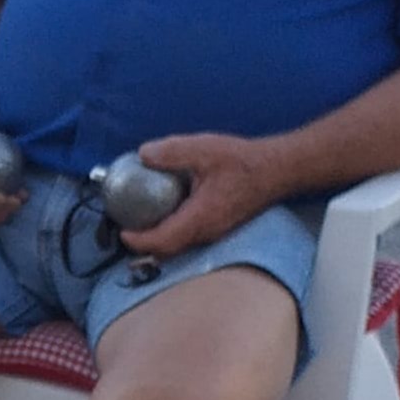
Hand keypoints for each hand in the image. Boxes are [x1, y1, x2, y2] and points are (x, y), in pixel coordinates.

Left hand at [119, 132, 279, 257]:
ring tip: (143, 220)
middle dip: (144, 244)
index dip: (138, 241)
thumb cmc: (244, 161)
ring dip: (159, 239)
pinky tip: (169, 209)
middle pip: (168, 250)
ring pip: (180, 246)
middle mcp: (207, 231)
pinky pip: (190, 236)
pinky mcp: (220, 225)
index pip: (162, 242)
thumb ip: (171, 152)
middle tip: (128, 227)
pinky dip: (173, 230)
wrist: (278, 170)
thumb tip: (143, 155)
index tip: (122, 231)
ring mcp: (215, 231)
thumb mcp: (202, 149)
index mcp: (199, 218)